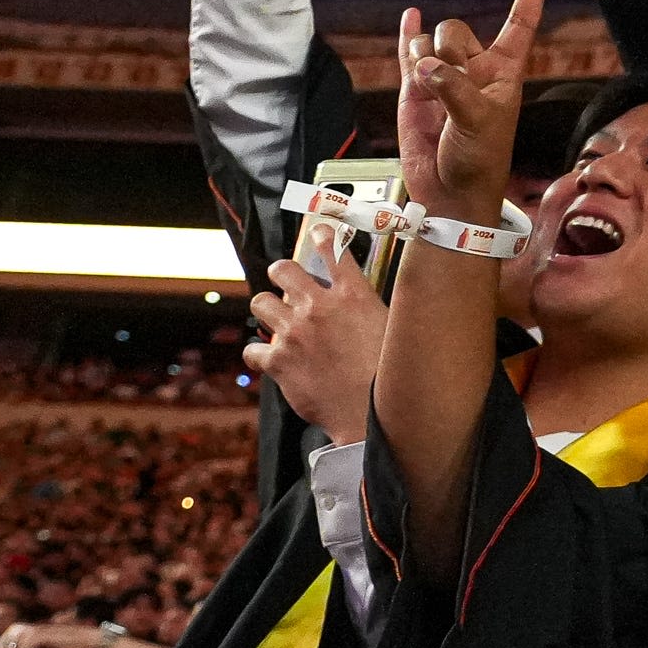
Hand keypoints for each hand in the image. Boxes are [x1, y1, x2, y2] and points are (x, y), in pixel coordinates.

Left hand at [244, 255, 384, 444]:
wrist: (372, 414)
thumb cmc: (390, 377)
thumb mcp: (394, 330)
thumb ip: (374, 310)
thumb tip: (370, 303)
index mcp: (353, 295)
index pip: (332, 249)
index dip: (323, 236)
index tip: (320, 233)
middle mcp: (320, 307)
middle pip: (284, 269)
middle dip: (283, 274)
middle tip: (287, 283)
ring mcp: (295, 332)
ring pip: (260, 302)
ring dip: (268, 310)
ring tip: (279, 322)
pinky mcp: (278, 360)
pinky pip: (252, 349)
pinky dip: (260, 354)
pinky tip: (271, 360)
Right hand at [395, 0, 550, 219]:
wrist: (450, 191)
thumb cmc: (480, 160)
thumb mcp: (480, 123)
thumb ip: (454, 89)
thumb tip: (424, 65)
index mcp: (504, 72)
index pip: (520, 24)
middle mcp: (475, 69)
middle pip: (456, 29)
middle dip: (449, 48)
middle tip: (452, 87)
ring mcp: (444, 76)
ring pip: (429, 42)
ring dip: (423, 56)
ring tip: (430, 92)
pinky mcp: (415, 89)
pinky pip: (409, 52)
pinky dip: (407, 33)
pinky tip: (410, 15)